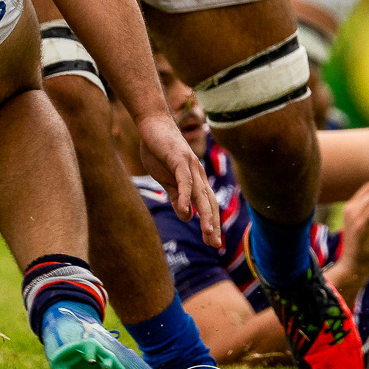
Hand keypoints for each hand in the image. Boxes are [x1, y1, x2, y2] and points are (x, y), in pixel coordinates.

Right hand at [138, 114, 222, 248]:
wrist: (153, 124)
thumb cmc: (159, 151)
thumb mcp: (167, 179)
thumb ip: (176, 197)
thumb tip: (186, 216)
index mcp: (195, 179)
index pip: (207, 205)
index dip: (211, 223)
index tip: (213, 243)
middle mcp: (197, 174)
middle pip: (209, 202)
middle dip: (213, 224)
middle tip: (215, 245)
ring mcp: (190, 166)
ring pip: (200, 194)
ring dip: (205, 215)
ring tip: (207, 234)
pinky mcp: (179, 159)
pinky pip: (184, 181)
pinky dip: (184, 197)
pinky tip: (184, 211)